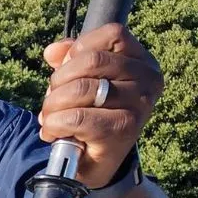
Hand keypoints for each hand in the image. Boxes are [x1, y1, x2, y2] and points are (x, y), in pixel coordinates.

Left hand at [38, 22, 162, 187]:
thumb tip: (53, 51)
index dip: (78, 49)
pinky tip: (53, 132)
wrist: (95, 163)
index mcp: (143, 62)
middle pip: (91, 61)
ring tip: (49, 117)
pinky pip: (76, 117)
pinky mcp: (122, 130)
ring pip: (81, 88)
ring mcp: (139, 106)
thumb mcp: (82, 80)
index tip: (65, 70)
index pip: (113, 34)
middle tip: (51, 100)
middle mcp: (148, 81)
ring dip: (52, 105)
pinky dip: (54, 124)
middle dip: (58, 80)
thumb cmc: (89, 115)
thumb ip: (70, 58)